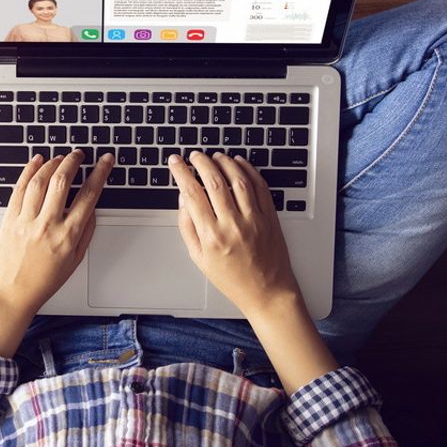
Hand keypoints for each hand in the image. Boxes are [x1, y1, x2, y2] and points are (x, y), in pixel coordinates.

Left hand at [0, 150, 114, 316]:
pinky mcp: (9, 219)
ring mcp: (26, 220)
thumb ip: (86, 232)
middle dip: (74, 161)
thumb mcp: (75, 260)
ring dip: (53, 163)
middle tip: (80, 154)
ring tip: (61, 157)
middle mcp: (48, 225)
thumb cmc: (43, 281)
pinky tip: (37, 162)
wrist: (12, 294)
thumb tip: (92, 207)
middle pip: (63, 180)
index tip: (105, 161)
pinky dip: (29, 171)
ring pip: (41, 180)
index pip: (89, 194)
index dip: (100, 172)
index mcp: (68, 236)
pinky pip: (20, 188)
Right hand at [168, 151, 301, 318]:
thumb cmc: (232, 278)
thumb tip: (183, 199)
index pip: (192, 194)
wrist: (267, 291)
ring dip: (224, 162)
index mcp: (211, 236)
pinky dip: (248, 170)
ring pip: (237, 179)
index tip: (176, 162)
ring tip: (215, 156)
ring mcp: (254, 219)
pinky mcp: (270, 217)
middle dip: (201, 162)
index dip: (181, 173)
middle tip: (194, 155)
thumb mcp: (199, 258)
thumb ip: (188, 227)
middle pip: (214, 181)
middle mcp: (232, 225)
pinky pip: (259, 186)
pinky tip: (239, 164)